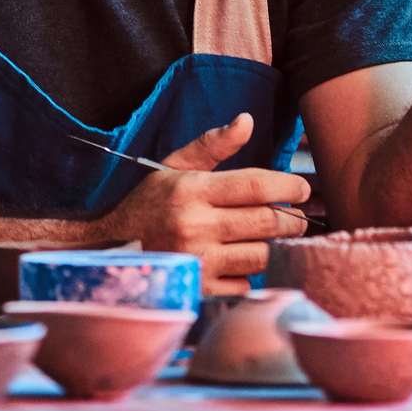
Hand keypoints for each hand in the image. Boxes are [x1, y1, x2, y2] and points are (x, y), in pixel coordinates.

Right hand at [95, 113, 310, 294]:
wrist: (109, 248)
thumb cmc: (148, 203)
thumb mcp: (174, 166)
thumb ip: (212, 144)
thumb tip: (247, 120)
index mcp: (192, 190)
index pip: (255, 185)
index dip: (287, 186)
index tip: (302, 188)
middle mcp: (195, 226)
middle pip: (267, 222)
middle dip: (291, 219)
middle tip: (297, 217)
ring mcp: (198, 261)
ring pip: (261, 255)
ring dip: (270, 246)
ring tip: (266, 238)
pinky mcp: (199, 290)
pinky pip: (244, 283)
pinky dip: (247, 273)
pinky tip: (237, 261)